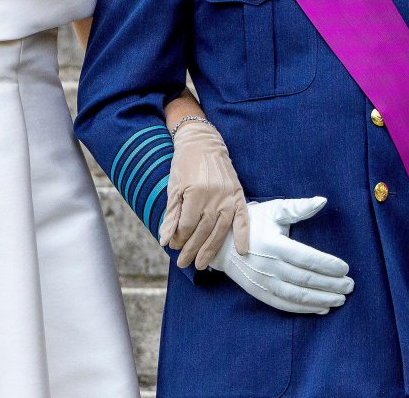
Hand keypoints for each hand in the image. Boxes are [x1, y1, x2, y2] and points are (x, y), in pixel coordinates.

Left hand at [160, 120, 249, 268]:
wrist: (203, 143)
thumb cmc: (184, 165)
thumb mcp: (173, 187)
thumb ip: (171, 215)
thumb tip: (165, 240)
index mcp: (196, 193)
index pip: (188, 225)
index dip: (179, 238)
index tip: (173, 246)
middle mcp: (214, 196)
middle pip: (203, 231)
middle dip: (192, 249)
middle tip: (183, 263)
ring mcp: (228, 196)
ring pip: (220, 229)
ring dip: (211, 249)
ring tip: (202, 264)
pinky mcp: (237, 194)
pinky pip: (242, 217)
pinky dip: (243, 234)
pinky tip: (242, 250)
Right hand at [209, 197, 353, 314]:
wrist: (220, 241)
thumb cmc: (252, 222)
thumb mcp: (274, 210)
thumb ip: (299, 208)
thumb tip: (323, 201)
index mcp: (273, 243)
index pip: (306, 258)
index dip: (327, 265)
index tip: (346, 268)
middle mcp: (268, 265)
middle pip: (304, 279)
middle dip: (330, 284)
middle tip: (350, 286)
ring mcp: (262, 282)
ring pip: (296, 296)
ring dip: (320, 299)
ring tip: (340, 299)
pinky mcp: (259, 293)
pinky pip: (284, 304)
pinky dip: (304, 309)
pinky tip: (321, 308)